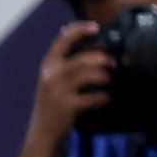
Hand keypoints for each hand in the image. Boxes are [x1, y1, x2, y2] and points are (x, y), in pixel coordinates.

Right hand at [28, 20, 113, 144]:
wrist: (42, 130)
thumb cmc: (54, 100)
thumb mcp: (55, 78)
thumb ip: (68, 61)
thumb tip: (93, 42)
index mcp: (48, 65)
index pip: (62, 41)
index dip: (79, 30)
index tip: (96, 26)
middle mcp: (51, 75)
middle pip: (82, 59)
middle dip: (102, 58)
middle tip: (114, 63)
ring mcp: (58, 91)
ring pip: (89, 75)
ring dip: (105, 77)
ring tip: (110, 81)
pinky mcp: (67, 106)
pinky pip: (93, 97)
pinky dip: (103, 97)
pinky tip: (106, 97)